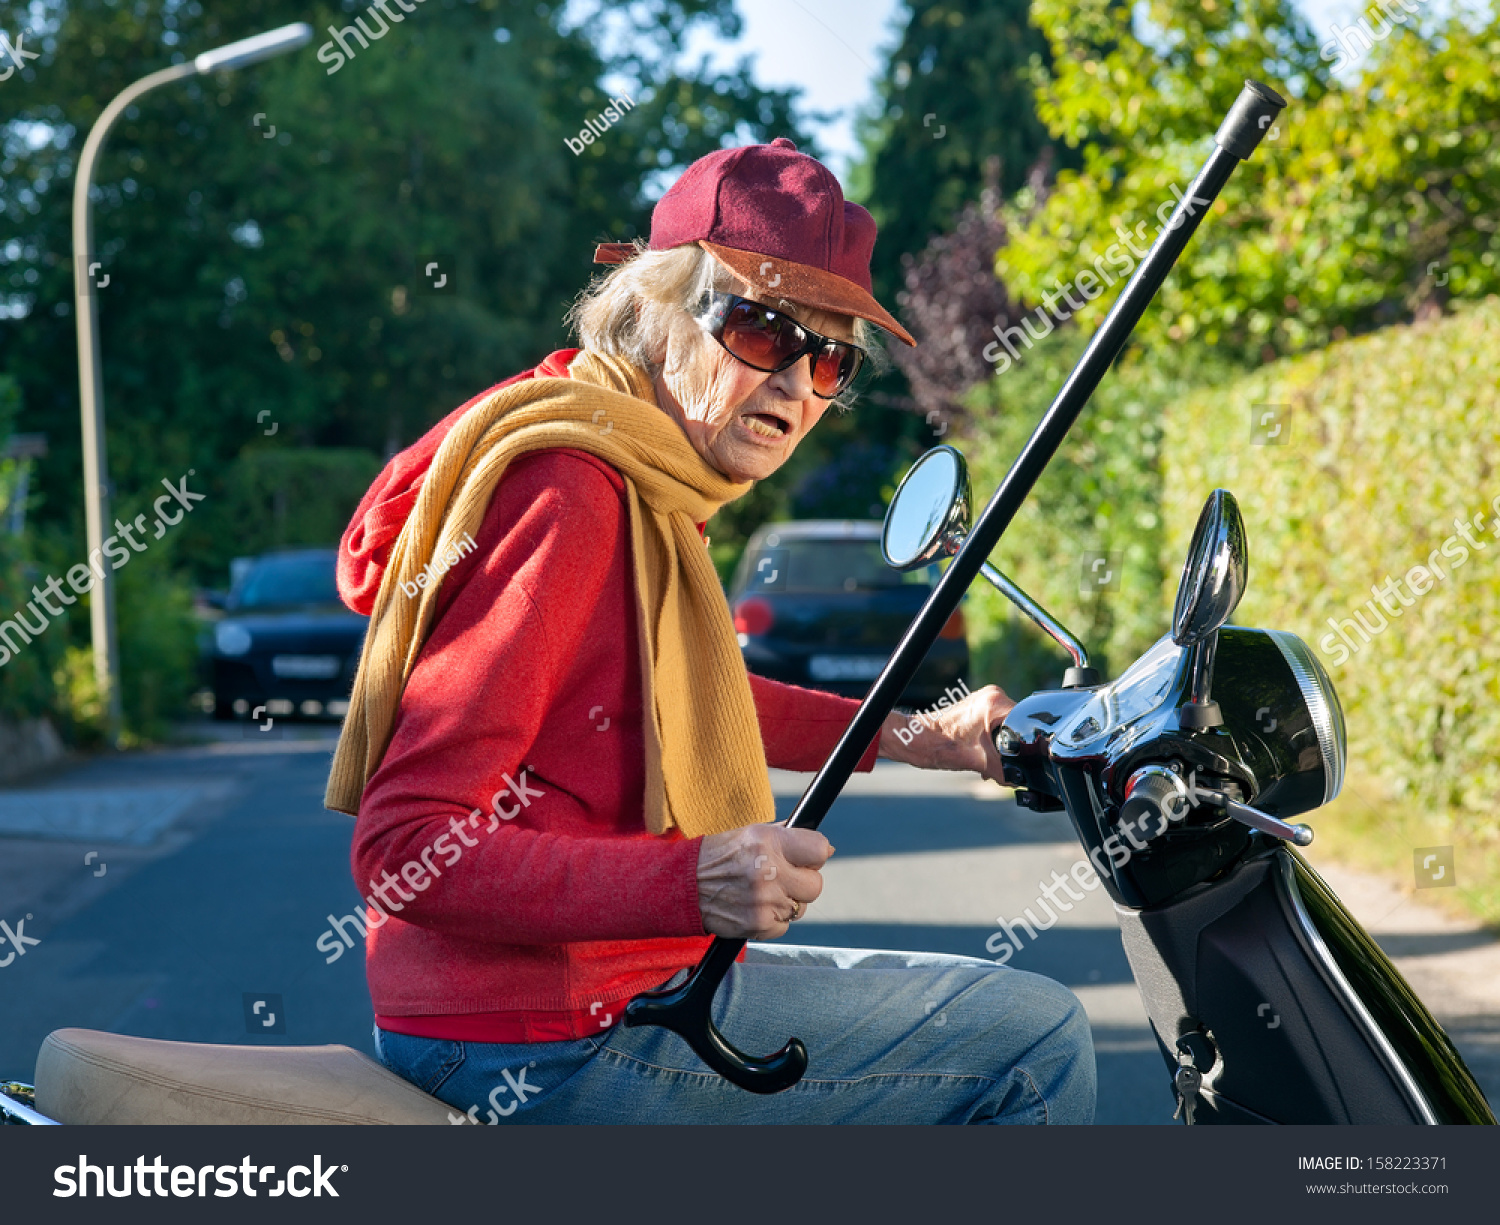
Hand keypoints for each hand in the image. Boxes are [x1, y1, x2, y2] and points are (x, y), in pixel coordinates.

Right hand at [696, 822, 833, 939]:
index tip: (806, 859)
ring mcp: (764, 900)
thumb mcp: (752, 834)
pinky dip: (772, 921)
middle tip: (784, 879)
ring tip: (762, 893)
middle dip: (803, 883)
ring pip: (800, 908)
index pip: (819, 849)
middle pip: (815, 885)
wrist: (684, 885)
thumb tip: (827, 849)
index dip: (815, 856)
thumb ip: (789, 839)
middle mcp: (768, 870)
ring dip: (786, 903)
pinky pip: (783, 926)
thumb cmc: (722, 856)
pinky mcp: (757, 924)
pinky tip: (753, 907)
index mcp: (768, 841)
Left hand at [877, 684, 1013, 781]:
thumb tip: (1021, 781)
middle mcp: (992, 695)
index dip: (1025, 743)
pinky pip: (996, 725)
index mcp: (995, 702)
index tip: (1018, 758)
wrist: (919, 741)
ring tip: (988, 758)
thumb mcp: (981, 763)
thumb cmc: (941, 747)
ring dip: (1002, 746)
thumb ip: (1007, 772)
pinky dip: (993, 741)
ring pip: (1007, 727)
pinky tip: (985, 754)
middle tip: (1000, 761)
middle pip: (1018, 725)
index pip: (1025, 722)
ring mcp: (985, 700)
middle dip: (1012, 747)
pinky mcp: (978, 707)